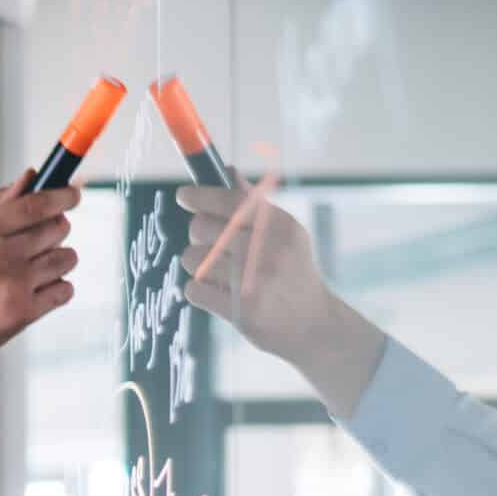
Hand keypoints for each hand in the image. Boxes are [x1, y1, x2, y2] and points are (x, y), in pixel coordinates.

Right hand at [0, 175, 80, 417]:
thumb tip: (31, 175)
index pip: (35, 204)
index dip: (61, 196)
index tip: (74, 194)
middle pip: (57, 228)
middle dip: (56, 232)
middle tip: (43, 241)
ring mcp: (12, 286)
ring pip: (66, 258)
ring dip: (59, 261)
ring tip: (38, 270)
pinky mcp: (24, 312)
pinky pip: (65, 289)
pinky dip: (58, 289)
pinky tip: (38, 291)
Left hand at [177, 182, 384, 418]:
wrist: (312, 325)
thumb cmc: (292, 273)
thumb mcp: (283, 234)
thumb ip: (254, 203)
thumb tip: (227, 170)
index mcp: (280, 225)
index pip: (231, 199)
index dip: (201, 195)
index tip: (184, 195)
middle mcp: (269, 249)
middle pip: (202, 227)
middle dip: (198, 234)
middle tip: (209, 244)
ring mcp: (254, 280)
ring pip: (193, 258)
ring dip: (198, 265)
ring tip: (220, 273)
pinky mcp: (240, 309)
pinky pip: (193, 289)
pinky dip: (199, 291)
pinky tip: (219, 294)